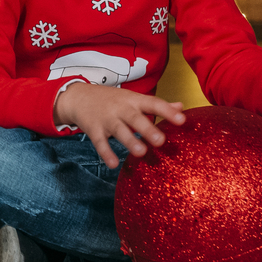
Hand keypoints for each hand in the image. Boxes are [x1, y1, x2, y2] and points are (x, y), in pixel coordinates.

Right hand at [53, 81, 184, 168]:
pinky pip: (100, 142)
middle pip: (135, 118)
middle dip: (147, 129)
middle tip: (161, 141)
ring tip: (141, 152)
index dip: (167, 112)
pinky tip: (113, 164)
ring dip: (129, 141)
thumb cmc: (113, 100)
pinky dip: (106, 153)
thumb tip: (181, 106)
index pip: (153, 103)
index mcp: (134, 100)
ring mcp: (106, 119)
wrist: (79, 96)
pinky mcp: (93, 130)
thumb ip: (156, 104)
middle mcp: (121, 108)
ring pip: (119, 130)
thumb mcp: (134, 98)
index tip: (182, 121)